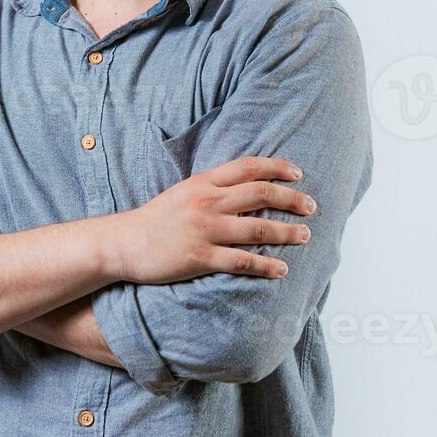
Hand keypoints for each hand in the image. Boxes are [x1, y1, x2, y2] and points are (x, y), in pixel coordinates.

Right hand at [111, 157, 315, 285]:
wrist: (124, 243)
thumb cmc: (156, 219)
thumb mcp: (184, 191)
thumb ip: (213, 187)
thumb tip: (246, 186)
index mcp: (204, 182)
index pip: (249, 167)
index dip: (278, 167)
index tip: (298, 174)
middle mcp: (207, 202)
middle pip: (261, 194)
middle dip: (292, 199)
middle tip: (311, 207)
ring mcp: (205, 230)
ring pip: (257, 228)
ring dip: (286, 232)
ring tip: (304, 236)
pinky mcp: (200, 257)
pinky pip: (242, 261)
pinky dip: (266, 265)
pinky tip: (281, 269)